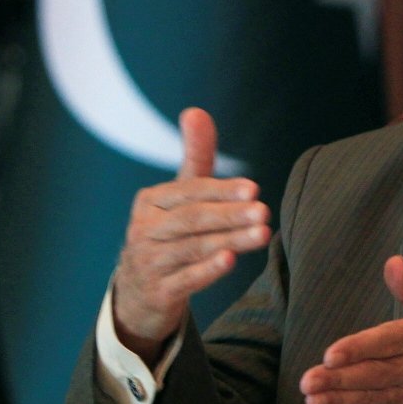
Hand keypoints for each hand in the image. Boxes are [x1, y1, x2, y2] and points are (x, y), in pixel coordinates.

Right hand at [110, 107, 270, 363]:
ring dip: (229, 241)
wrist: (139, 292)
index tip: (254, 189)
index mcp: (151, 202)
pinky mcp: (156, 291)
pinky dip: (206, 270)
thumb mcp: (180, 196)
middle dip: (229, 215)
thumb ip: (195, 157)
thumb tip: (196, 111)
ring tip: (262, 234)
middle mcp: (144, 229)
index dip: (222, 190)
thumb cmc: (169, 234)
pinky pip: (183, 280)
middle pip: (191, 219)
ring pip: (191, 248)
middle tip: (264, 211)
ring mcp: (148, 262)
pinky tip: (230, 262)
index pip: (189, 192)